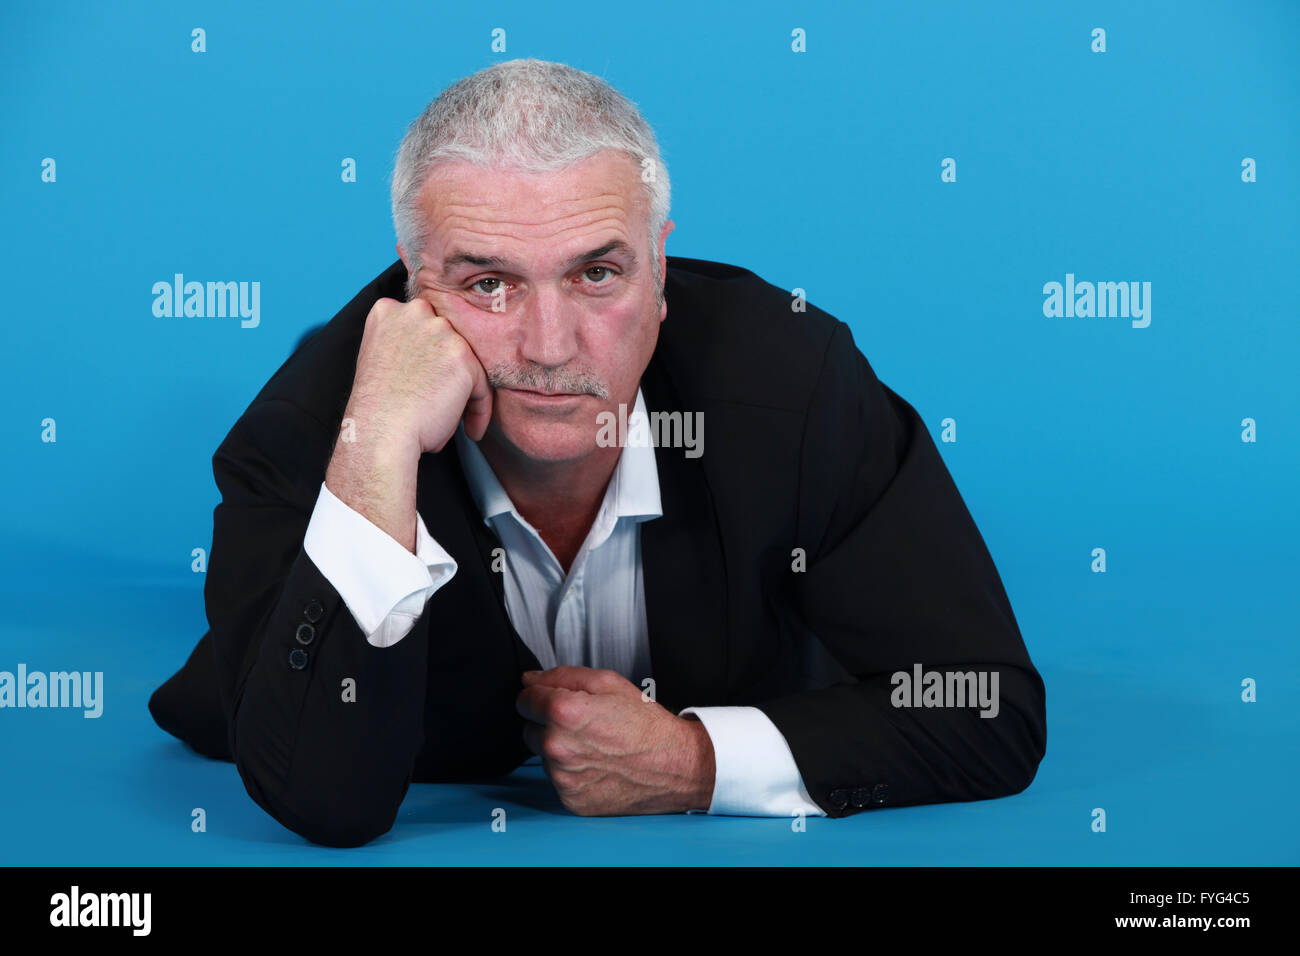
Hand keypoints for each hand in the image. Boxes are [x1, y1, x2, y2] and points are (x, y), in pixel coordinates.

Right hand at [347, 295, 492, 454]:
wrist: (381, 431)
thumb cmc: (377, 409)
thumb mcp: (379, 360)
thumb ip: (403, 346)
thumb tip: (433, 358)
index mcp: (387, 312)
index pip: (422, 325)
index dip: (428, 354)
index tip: (429, 379)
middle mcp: (415, 313)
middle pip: (446, 338)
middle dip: (448, 368)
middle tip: (444, 399)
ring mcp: (440, 331)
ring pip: (466, 361)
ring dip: (464, 390)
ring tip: (454, 418)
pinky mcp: (462, 356)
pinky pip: (482, 385)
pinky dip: (480, 409)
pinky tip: (471, 429)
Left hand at [516, 666, 715, 815]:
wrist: (674, 765)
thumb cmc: (645, 724)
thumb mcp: (608, 682)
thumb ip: (562, 676)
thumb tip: (529, 679)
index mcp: (564, 713)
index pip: (523, 700)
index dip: (539, 695)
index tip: (554, 699)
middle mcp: (558, 747)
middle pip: (528, 729)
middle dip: (547, 723)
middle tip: (582, 723)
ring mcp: (563, 778)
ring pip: (543, 756)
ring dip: (559, 749)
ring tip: (594, 745)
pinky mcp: (571, 800)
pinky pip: (557, 780)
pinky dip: (571, 773)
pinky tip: (596, 765)